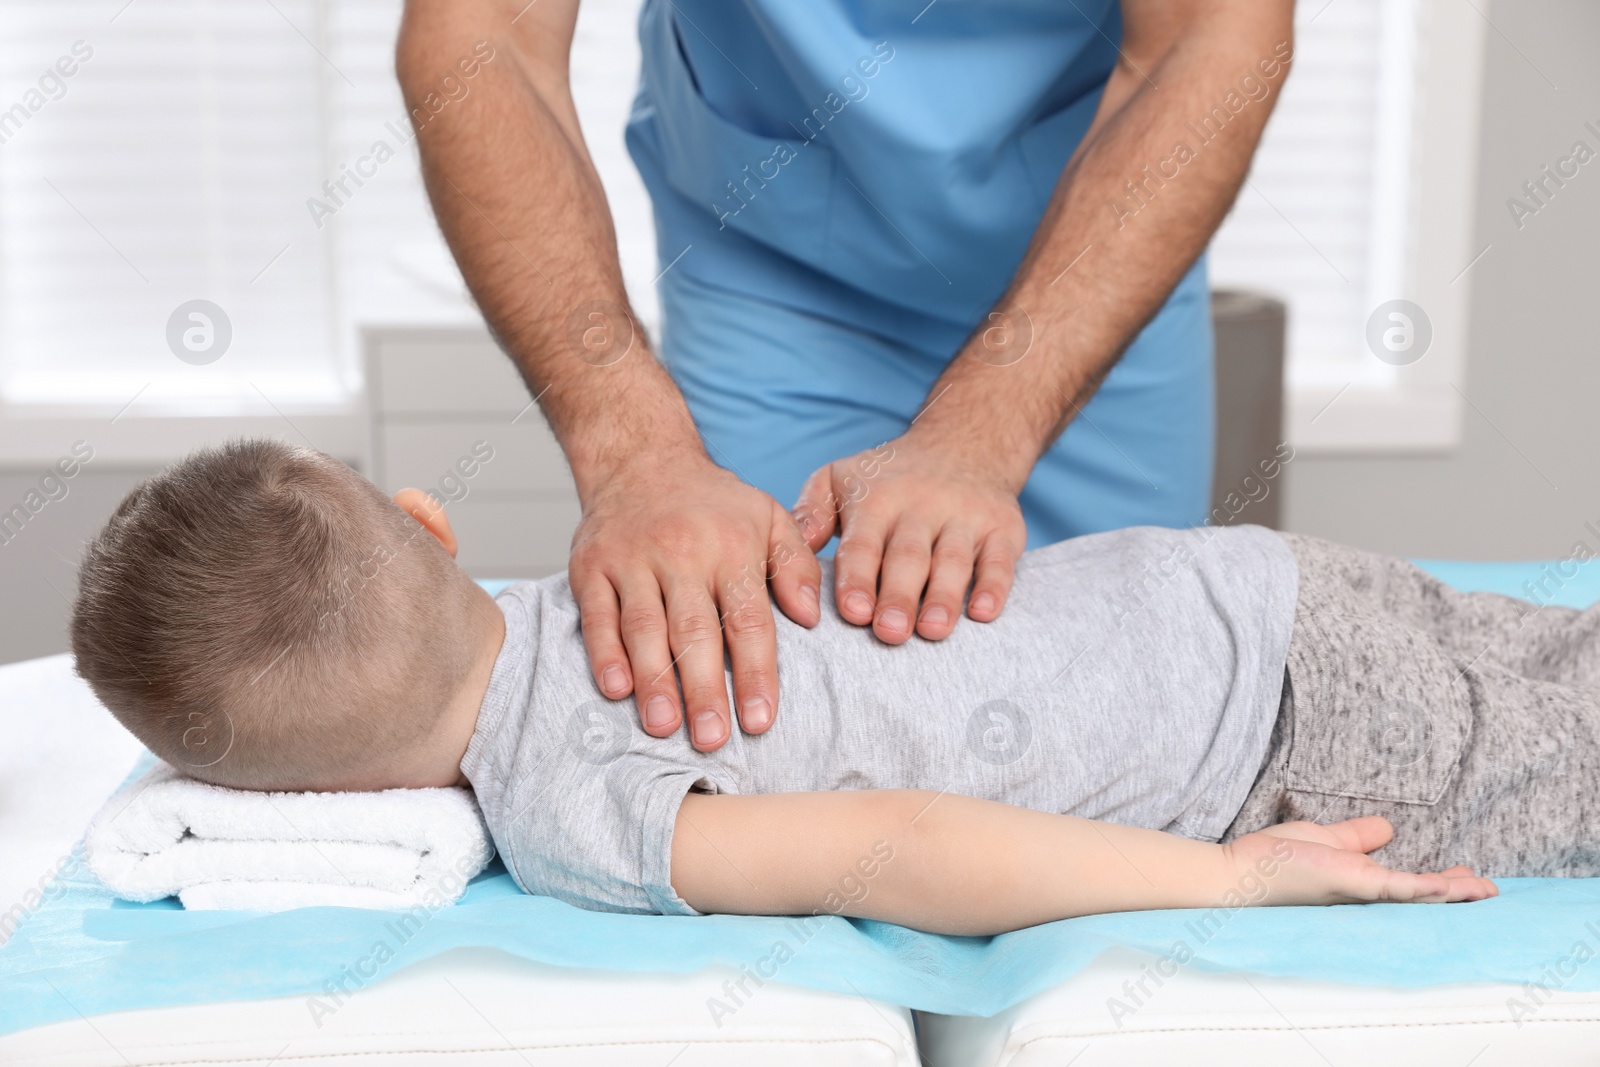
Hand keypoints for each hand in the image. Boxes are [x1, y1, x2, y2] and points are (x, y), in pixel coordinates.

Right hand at [568, 453, 821, 750]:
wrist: (640, 458)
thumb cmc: (712, 503)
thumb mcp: (768, 517)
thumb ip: (795, 565)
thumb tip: (810, 617)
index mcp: (732, 547)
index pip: (747, 619)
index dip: (754, 672)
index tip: (759, 719)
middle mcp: (682, 553)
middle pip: (694, 631)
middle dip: (703, 689)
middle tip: (713, 739)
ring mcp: (632, 559)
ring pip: (644, 627)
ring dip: (654, 680)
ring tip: (664, 727)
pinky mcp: (592, 566)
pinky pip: (597, 615)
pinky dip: (604, 653)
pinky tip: (616, 689)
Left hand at [792, 434, 1026, 643]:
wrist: (966, 443)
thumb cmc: (887, 477)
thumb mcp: (838, 478)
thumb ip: (810, 514)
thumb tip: (787, 551)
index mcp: (877, 500)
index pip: (864, 544)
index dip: (859, 578)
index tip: (854, 612)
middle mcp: (922, 507)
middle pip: (909, 557)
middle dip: (899, 596)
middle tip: (890, 632)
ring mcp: (965, 517)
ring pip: (954, 561)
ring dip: (944, 597)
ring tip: (932, 630)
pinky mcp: (1003, 528)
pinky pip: (1001, 560)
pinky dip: (994, 586)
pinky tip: (983, 613)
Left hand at [1223, 816, 1496, 905]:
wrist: (1240, 874)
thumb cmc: (1274, 860)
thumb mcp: (1327, 840)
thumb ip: (1356, 836)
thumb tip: (1387, 827)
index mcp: (1360, 884)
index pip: (1406, 886)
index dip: (1439, 883)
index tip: (1466, 876)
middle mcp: (1364, 895)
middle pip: (1419, 897)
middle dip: (1456, 894)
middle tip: (1489, 889)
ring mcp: (1360, 892)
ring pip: (1416, 896)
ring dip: (1453, 894)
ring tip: (1485, 891)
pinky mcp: (1352, 884)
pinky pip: (1396, 888)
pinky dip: (1426, 888)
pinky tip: (1450, 886)